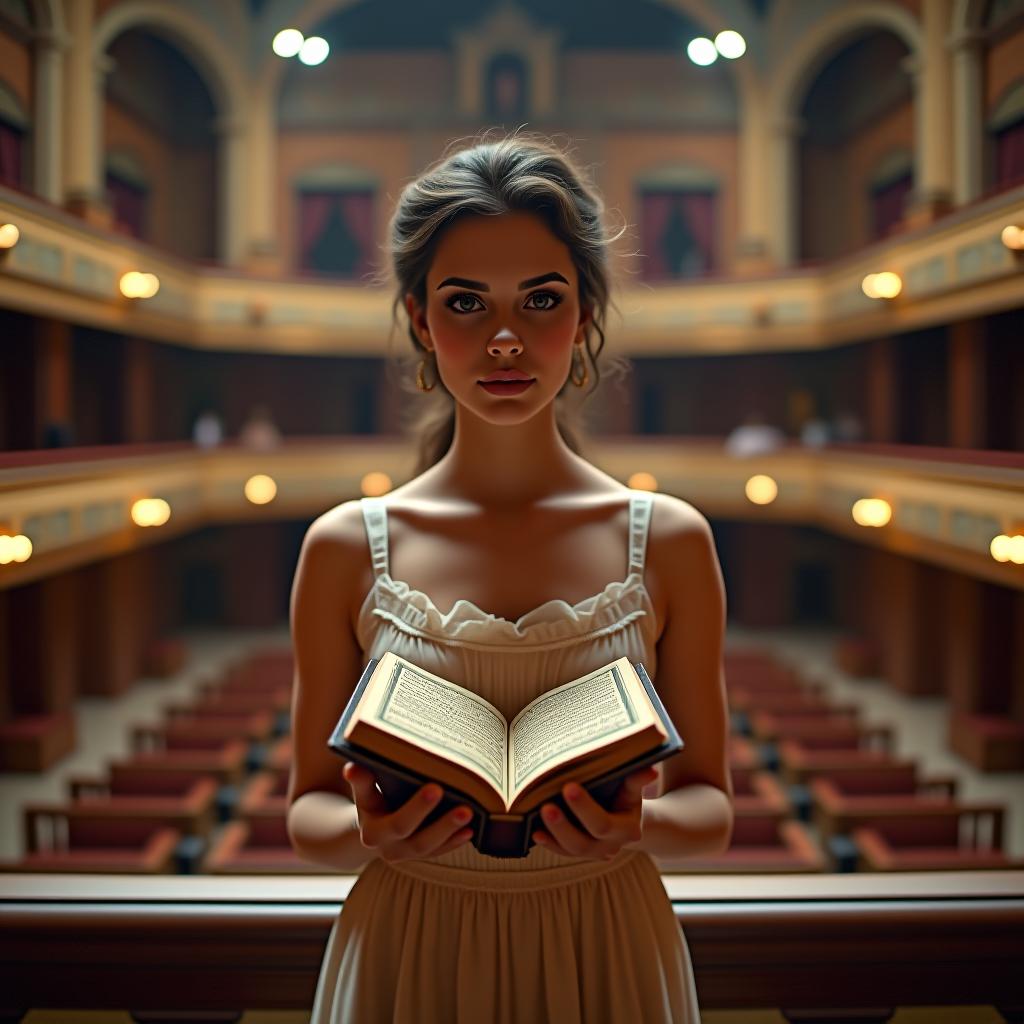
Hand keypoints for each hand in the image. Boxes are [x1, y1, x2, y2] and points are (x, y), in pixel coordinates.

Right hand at [343, 761, 473, 862]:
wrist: (374, 827)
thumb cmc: (372, 800)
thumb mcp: (364, 793)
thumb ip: (362, 781)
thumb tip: (353, 767)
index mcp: (373, 832)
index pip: (396, 821)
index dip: (416, 808)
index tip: (436, 788)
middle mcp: (389, 849)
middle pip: (416, 838)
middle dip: (440, 821)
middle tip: (463, 804)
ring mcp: (407, 854)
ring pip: (430, 847)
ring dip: (450, 830)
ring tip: (469, 812)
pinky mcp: (423, 854)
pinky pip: (441, 850)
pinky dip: (455, 840)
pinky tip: (472, 829)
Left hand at [532, 766, 658, 860]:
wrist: (624, 816)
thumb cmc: (625, 795)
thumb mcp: (632, 788)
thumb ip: (636, 781)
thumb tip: (651, 771)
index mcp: (627, 830)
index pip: (603, 823)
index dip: (584, 808)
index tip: (568, 787)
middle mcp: (611, 846)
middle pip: (584, 842)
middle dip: (563, 824)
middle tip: (546, 805)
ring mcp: (594, 852)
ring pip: (572, 849)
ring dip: (554, 833)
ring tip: (539, 814)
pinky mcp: (578, 852)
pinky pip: (562, 851)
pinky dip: (549, 843)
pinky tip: (534, 832)